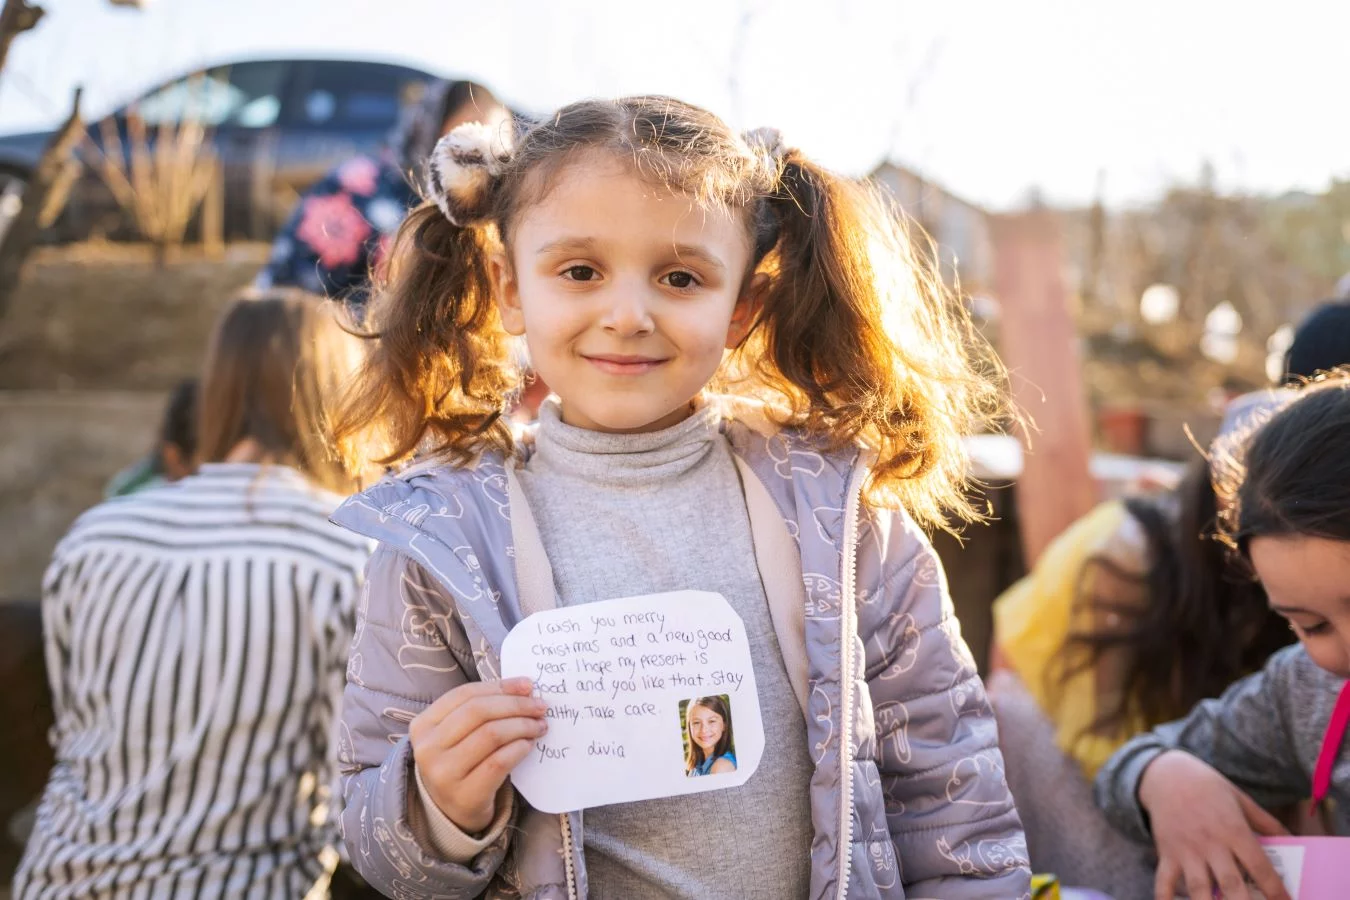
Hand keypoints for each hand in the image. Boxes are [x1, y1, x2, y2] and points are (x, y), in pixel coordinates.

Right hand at [410, 677, 547, 833]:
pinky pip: (499, 762)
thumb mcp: (456, 734)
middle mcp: (428, 749)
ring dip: (522, 726)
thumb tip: (523, 688)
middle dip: (515, 705)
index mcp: (423, 725)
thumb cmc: (459, 763)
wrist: (449, 812)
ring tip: (539, 726)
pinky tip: (529, 745)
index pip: (465, 694)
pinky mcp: (465, 795)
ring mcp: (444, 774)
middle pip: (479, 712)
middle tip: (540, 707)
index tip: (527, 685)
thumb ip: (481, 708)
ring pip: (491, 735)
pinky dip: (519, 748)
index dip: (500, 686)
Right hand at [1139, 750, 1290, 899]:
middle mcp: (1210, 843)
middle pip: (1230, 883)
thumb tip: (1292, 839)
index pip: (1259, 866)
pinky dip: (1165, 898)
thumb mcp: (1240, 799)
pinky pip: (1164, 881)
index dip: (1275, 890)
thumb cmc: (1208, 787)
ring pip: (1198, 888)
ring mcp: (1186, 850)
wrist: (1166, 775)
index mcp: (1233, 830)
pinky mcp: (1166, 853)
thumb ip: (1266, 821)